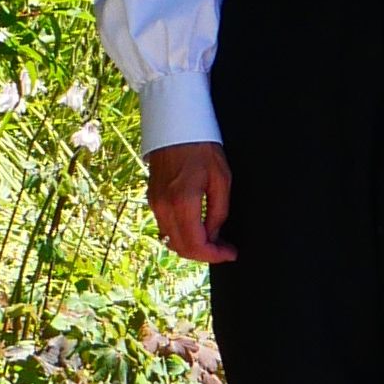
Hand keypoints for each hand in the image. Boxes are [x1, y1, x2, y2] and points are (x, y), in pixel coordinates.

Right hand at [144, 142, 233, 264]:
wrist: (176, 127)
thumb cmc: (202, 148)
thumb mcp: (221, 179)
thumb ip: (218, 212)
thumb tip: (214, 236)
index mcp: (183, 202)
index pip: (196, 245)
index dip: (215, 255)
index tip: (230, 254)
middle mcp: (164, 208)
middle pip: (181, 248)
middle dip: (204, 254)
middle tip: (224, 249)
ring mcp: (155, 204)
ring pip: (172, 240)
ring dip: (192, 246)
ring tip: (214, 241)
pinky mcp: (152, 200)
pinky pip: (166, 227)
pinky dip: (182, 235)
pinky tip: (198, 229)